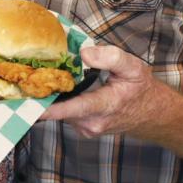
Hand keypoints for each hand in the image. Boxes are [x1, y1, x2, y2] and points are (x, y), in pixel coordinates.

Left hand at [40, 45, 163, 137]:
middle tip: (30, 75)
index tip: (30, 103)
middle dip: (46, 93)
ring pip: (62, 111)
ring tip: (46, 76)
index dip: (50, 108)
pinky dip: (61, 101)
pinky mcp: (83, 128)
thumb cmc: (140, 88)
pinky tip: (62, 87)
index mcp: (106, 106)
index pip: (73, 108)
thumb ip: (110, 57)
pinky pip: (66, 114)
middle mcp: (93, 122)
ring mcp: (87, 128)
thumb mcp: (133, 67)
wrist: (151, 113)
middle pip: (61, 108)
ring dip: (54, 96)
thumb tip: (84, 54)